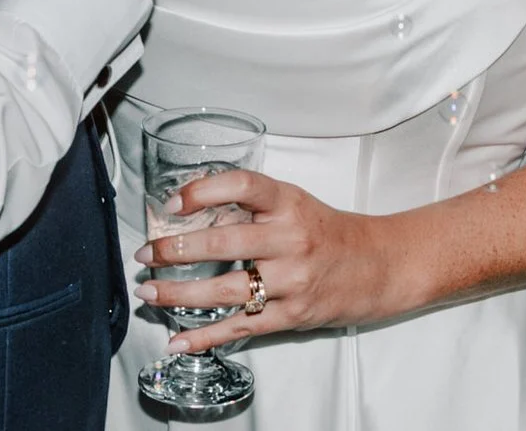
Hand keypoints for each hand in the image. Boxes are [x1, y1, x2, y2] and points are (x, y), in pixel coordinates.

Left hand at [133, 169, 410, 353]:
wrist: (379, 265)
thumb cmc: (330, 233)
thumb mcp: (294, 203)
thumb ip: (251, 204)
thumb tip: (190, 206)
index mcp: (289, 202)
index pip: (243, 186)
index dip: (203, 191)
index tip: (171, 202)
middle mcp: (291, 239)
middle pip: (224, 242)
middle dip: (176, 250)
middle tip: (146, 254)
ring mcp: (292, 280)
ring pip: (226, 290)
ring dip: (180, 294)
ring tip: (150, 292)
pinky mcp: (292, 315)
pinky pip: (241, 327)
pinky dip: (205, 336)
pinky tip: (179, 339)